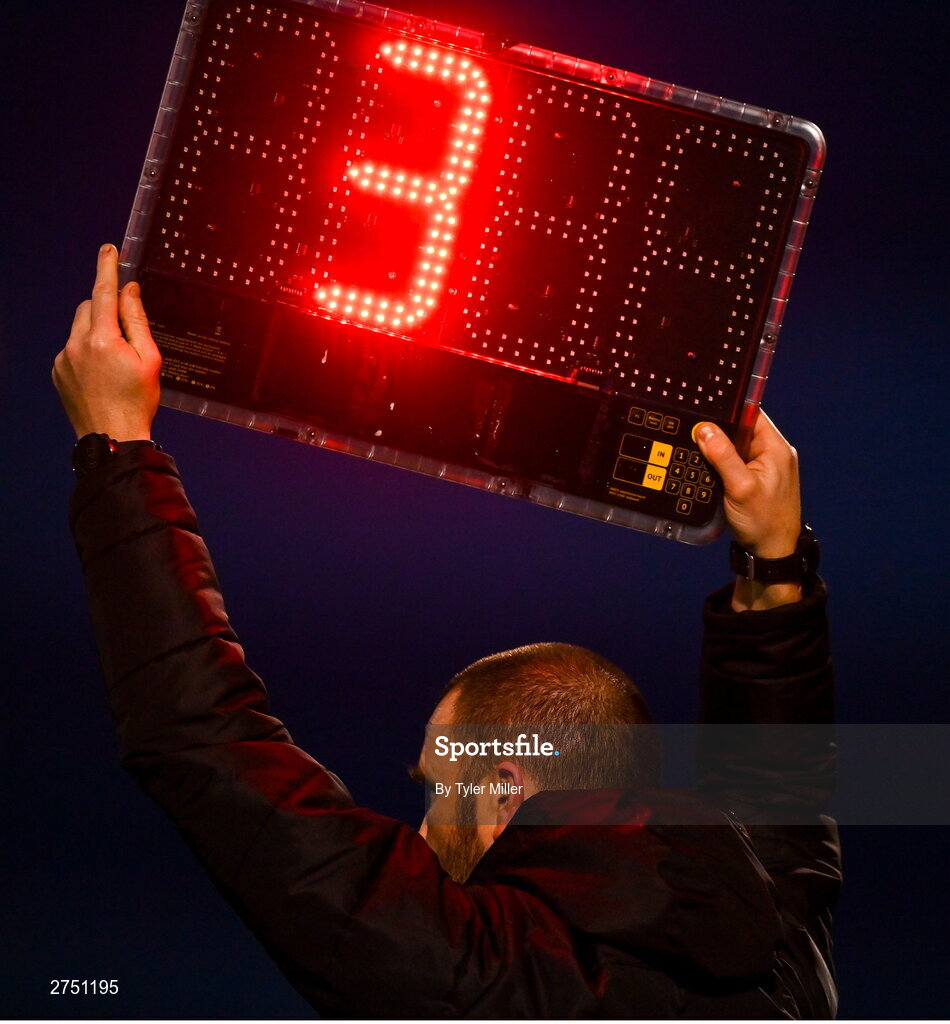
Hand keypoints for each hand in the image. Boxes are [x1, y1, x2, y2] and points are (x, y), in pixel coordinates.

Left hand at [53, 244, 161, 440]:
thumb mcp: (149, 359)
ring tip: (115, 363)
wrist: (112, 437)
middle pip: (89, 308)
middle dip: (105, 310)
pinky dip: (86, 352)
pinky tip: (102, 375)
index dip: (107, 268)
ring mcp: (63, 359)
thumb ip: (137, 321)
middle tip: (126, 333)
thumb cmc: (137, 401)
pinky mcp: (57, 372)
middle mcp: (77, 345)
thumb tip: (129, 291)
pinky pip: (72, 349)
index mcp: (103, 339)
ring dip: (96, 332)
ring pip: (79, 328)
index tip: (109, 249)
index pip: (104, 293)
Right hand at [693, 410, 802, 609]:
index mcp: (775, 448)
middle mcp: (774, 452)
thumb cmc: (762, 521)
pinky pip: (738, 460)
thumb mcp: (740, 487)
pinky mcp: (759, 478)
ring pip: (738, 445)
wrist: (774, 553)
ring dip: (719, 446)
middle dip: (719, 429)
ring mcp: (767, 466)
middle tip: (692, 427)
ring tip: (695, 443)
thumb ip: (723, 456)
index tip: (703, 407)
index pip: (751, 414)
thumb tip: (704, 428)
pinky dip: (723, 461)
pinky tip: (707, 464)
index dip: (728, 409)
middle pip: (742, 429)